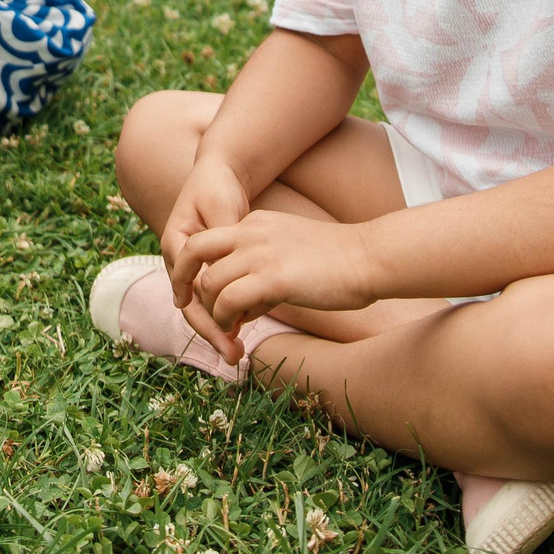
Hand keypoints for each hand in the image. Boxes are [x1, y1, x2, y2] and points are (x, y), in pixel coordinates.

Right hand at [158, 157, 252, 356]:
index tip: (229, 336)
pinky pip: (213, 297)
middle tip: (235, 358)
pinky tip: (244, 331)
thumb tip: (224, 274)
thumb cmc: (218, 186)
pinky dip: (226, 315)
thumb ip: (223, 239)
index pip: (187, 291)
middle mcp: (178, 260)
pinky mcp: (206, 269)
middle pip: (191, 307)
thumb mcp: (222, 208)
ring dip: (218, 330)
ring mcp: (191, 267)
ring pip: (201, 307)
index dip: (207, 317)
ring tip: (239, 354)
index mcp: (175, 244)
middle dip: (211, 334)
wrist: (218, 172)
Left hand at [174, 210, 384, 344]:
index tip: (201, 294)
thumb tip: (246, 301)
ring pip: (209, 282)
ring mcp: (260, 253)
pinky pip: (229, 300)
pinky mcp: (272, 278)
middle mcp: (251, 233)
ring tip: (228, 328)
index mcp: (255, 222)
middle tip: (190, 309)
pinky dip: (226, 319)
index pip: (208, 242)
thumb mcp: (291, 249)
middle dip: (184, 282)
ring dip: (211, 310)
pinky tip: (238, 330)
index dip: (199, 270)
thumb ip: (264, 265)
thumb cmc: (338, 262)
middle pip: (193, 252)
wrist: (369, 257)